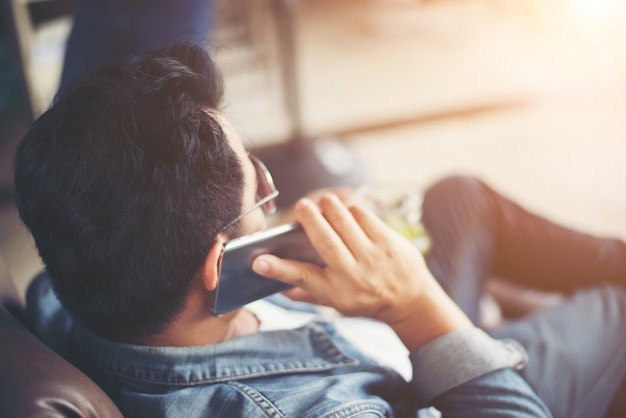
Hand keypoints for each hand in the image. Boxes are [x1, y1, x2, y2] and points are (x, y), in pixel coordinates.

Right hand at [252, 194, 471, 349]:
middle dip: (308, 217)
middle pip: (323, 239)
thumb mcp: (336, 304)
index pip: (302, 278)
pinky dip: (350, 210)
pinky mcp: (389, 241)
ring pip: (343, 219)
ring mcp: (373, 256)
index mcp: (335, 291)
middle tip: (302, 207)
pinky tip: (347, 213)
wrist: (411, 301)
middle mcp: (352, 274)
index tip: (258, 260)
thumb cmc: (366, 300)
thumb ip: (307, 292)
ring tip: (323, 205)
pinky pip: (362, 214)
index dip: (277, 269)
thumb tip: (277, 284)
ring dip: (329, 206)